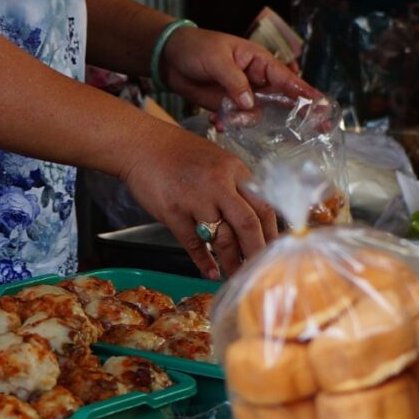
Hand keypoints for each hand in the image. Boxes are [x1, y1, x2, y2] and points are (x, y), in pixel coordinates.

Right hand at [121, 126, 280, 276]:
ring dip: (231, 261)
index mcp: (235, 171)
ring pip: (222, 237)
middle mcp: (218, 184)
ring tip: (236, 274)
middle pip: (248, 224)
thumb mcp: (218, 162)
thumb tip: (257, 220)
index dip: (272, 233)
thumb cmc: (181, 154)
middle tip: (261, 269)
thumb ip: (237, 187)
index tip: (276, 250)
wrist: (142, 145)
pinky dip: (204, 261)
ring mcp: (194, 199)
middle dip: (256, 251)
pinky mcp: (172, 211)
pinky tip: (211, 272)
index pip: (264, 206)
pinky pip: (193, 243)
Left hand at [159, 26, 324, 115]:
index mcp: (259, 62)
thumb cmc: (197, 47)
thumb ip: (235, 82)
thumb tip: (250, 103)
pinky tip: (217, 122)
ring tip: (227, 118)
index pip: (287, 78)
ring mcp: (244, 95)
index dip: (305, 92)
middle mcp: (257, 80)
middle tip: (319, 127)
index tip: (322, 105)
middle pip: (284, 99)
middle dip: (299, 114)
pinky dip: (229, 123)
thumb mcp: (217, 59)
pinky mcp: (230, 107)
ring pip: (259, 114)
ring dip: (246, 120)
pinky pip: (239, 120)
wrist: (170, 58)